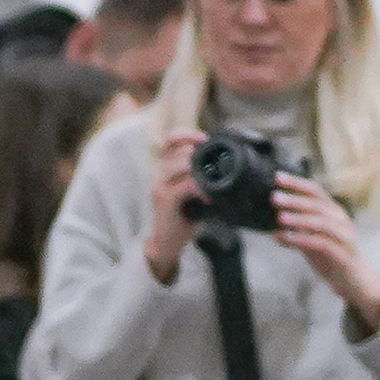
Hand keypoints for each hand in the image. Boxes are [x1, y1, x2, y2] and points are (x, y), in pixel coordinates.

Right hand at [145, 130, 204, 284]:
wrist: (165, 243)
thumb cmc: (181, 217)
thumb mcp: (189, 192)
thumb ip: (199, 176)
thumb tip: (221, 166)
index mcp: (164, 168)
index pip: (171, 140)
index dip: (188, 135)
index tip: (205, 139)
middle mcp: (158, 173)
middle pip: (180, 150)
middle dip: (201, 156)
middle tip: (217, 167)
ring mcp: (160, 185)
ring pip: (183, 164)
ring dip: (202, 171)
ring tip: (214, 182)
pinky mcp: (165, 199)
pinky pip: (186, 184)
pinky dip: (201, 188)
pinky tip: (209, 197)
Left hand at [272, 174, 379, 331]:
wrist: (355, 284)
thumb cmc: (333, 260)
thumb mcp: (312, 242)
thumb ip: (297, 232)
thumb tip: (273, 226)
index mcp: (333, 213)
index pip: (316, 191)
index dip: (297, 183)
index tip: (277, 177)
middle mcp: (341, 220)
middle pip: (318, 204)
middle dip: (295, 199)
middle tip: (274, 197)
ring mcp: (344, 237)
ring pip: (322, 222)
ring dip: (299, 218)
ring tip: (279, 218)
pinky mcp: (344, 254)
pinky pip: (322, 243)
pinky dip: (302, 239)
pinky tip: (286, 239)